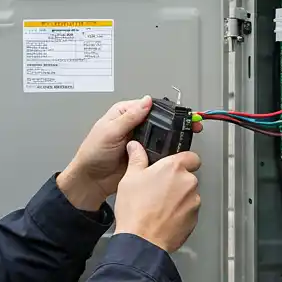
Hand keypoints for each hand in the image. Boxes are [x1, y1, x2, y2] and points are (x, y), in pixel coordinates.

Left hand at [58, 96, 202, 211]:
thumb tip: (146, 101)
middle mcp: (134, 126)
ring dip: (172, 138)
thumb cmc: (93, 153)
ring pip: (161, 136)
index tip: (180, 114)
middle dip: (174, 123)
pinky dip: (167, 152)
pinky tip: (174, 153)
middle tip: (189, 126)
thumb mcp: (110, 131)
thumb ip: (129, 117)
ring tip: (185, 139)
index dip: (166, 109)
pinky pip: (159, 152)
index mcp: (124, 114)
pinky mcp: (144, 155)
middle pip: (159, 120)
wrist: (92, 180)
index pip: (149, 106)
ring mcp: (140, 141)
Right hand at [114, 141, 200, 251]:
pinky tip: (164, 216)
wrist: (142, 241)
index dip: (183, 160)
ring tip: (158, 206)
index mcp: (174, 168)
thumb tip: (136, 148)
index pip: (191, 156)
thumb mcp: (129, 178)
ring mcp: (194, 201)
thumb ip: (137, 159)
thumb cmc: (136, 211)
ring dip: (178, 198)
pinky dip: (179, 213)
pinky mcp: (194, 218)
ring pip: (188, 195)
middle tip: (158, 189)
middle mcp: (188, 183)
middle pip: (187, 177)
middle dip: (176, 182)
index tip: (175, 165)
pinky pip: (189, 211)